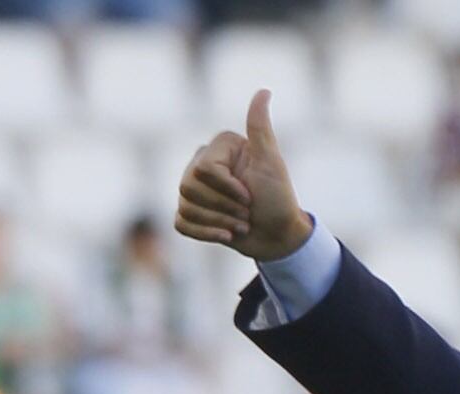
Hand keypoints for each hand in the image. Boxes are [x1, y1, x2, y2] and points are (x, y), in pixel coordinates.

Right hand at [175, 90, 311, 262]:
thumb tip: (264, 91)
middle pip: (188, 187)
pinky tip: (226, 236)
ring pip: (185, 206)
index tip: (250, 196)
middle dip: (223, 207)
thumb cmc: (278, 198)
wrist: (278, 237)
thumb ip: (260, 128)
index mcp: (219, 148)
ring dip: (217, 223)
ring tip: (240, 224)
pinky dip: (205, 234)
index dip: (226, 188)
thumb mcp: (270, 163)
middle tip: (247, 213)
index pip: (203, 169)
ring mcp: (195, 189)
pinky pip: (181, 223)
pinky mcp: (192, 213)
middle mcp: (202, 163)